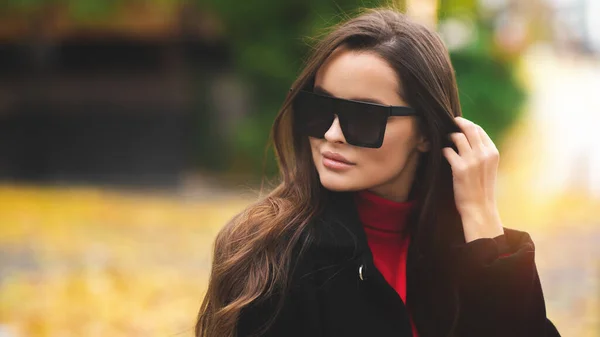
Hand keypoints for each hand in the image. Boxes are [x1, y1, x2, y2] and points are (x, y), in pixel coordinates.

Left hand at [443, 117, 503, 242]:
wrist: (479, 207)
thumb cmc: (482, 188)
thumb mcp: (488, 167)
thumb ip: (482, 153)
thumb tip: (468, 138)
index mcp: (493, 152)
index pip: (479, 130)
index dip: (468, 124)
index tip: (459, 123)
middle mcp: (484, 154)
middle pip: (470, 129)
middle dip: (458, 123)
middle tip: (449, 123)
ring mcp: (472, 160)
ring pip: (458, 137)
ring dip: (449, 136)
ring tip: (445, 140)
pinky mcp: (460, 168)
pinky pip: (448, 151)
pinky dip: (444, 150)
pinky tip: (443, 153)